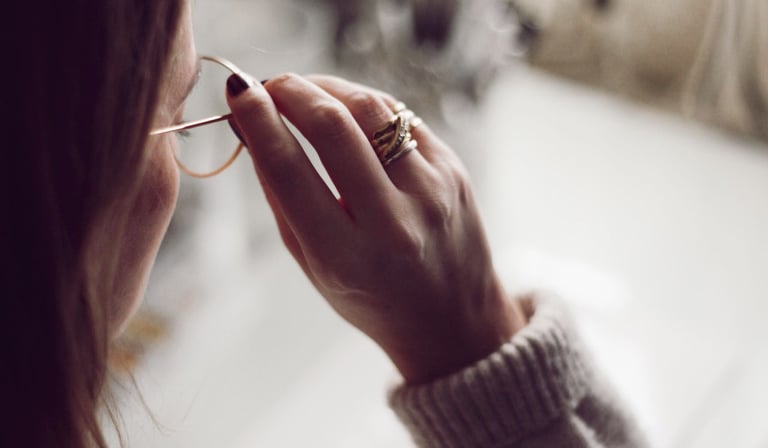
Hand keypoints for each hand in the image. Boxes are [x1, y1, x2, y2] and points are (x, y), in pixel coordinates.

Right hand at [227, 73, 526, 383]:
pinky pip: (401, 117)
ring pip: (371, 109)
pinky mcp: (453, 171)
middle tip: (269, 85)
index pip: (290, 171)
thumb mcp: (314, 266)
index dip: (258, 122)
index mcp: (346, 257)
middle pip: (334, 126)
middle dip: (291, 91)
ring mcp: (431, 192)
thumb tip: (253, 130)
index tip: (240, 92)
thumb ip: (282, 200)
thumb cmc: (373, 298)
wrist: (452, 321)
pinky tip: (345, 109)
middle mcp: (393, 222)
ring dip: (328, 88)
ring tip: (304, 93)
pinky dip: (364, 104)